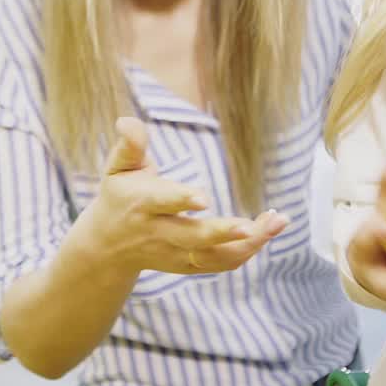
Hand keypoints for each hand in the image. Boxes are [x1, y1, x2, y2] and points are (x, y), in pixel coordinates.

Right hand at [84, 117, 289, 274]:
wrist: (107, 247)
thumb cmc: (118, 196)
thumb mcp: (116, 168)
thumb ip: (129, 145)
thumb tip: (127, 121)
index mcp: (142, 204)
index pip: (164, 202)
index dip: (182, 199)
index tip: (204, 198)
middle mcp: (160, 233)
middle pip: (194, 237)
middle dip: (223, 233)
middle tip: (252, 226)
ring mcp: (176, 253)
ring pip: (215, 256)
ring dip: (249, 243)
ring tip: (278, 222)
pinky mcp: (188, 265)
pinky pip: (221, 264)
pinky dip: (246, 251)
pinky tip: (268, 231)